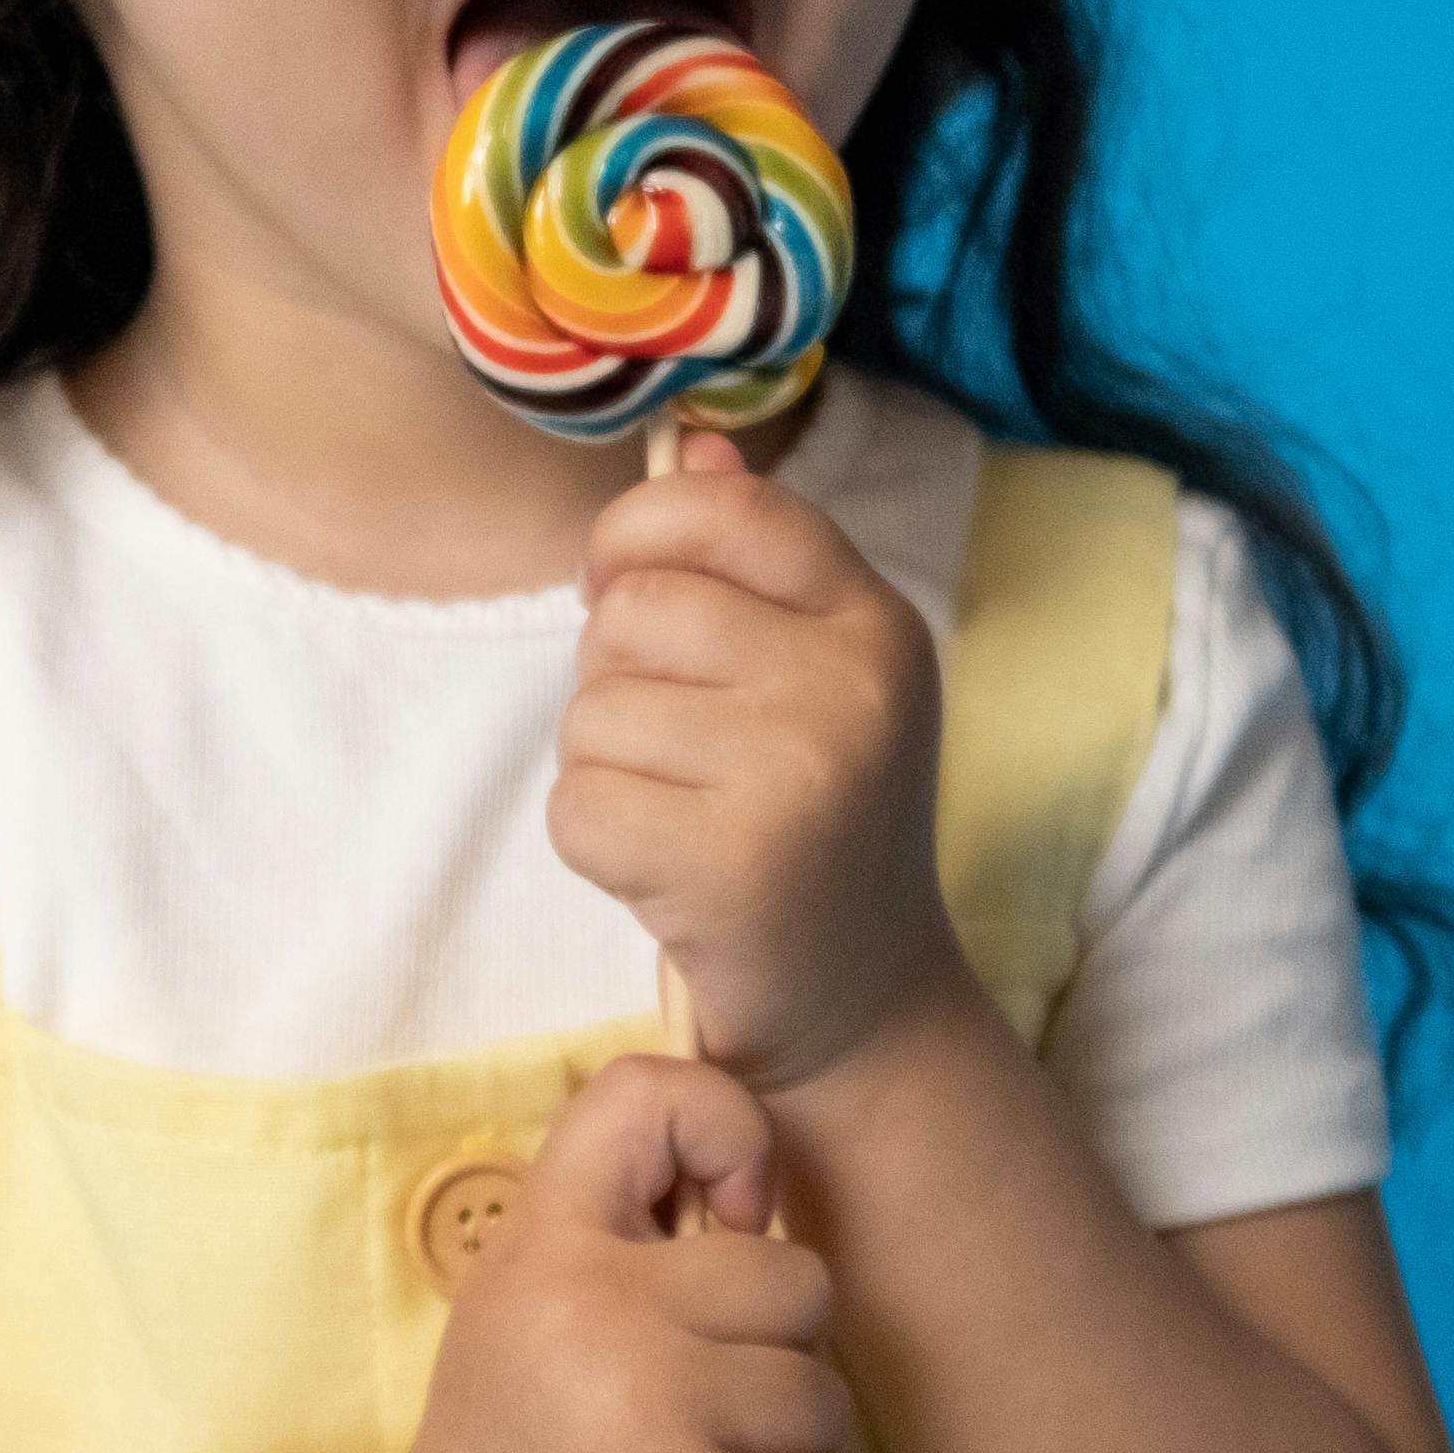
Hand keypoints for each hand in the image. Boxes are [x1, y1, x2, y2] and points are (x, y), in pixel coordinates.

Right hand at [350, 1056, 864, 1452]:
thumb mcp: (526, 1304)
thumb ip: (625, 1233)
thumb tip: (764, 1198)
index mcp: (544, 1244)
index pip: (652, 1096)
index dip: (727, 1135)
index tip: (722, 1223)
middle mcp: (594, 1308)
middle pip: (797, 1279)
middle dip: (774, 1352)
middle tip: (689, 1414)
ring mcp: (649, 1412)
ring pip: (824, 1397)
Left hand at [555, 433, 968, 1085]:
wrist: (865, 1006)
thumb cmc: (813, 826)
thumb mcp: (813, 679)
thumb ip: (754, 561)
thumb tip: (695, 446)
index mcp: (876, 621)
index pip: (728, 512)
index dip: (638, 536)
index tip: (618, 589)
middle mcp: (853, 685)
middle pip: (632, 612)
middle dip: (616, 681)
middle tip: (679, 756)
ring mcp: (800, 773)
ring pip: (593, 713)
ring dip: (605, 770)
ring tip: (682, 820)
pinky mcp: (732, 865)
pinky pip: (577, 806)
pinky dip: (594, 848)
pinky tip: (663, 876)